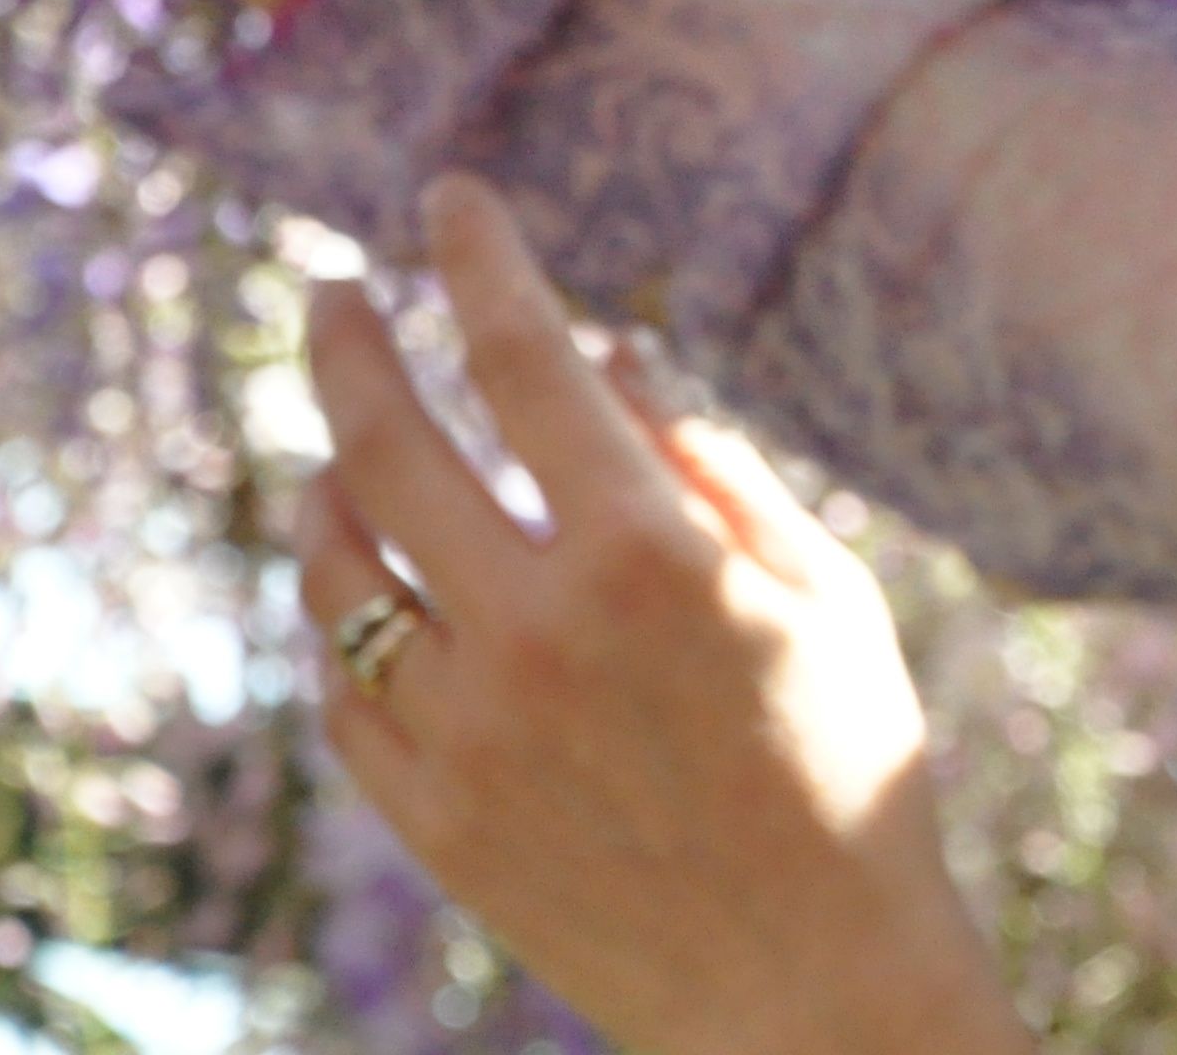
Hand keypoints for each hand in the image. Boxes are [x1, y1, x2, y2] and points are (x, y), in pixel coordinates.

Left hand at [294, 174, 1024, 1054]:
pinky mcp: (427, 814)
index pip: (526, 356)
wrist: (808, 990)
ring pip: (339, 566)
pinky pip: (343, 684)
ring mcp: (464, 728)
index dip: (478, 259)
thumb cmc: (850, 770)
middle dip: (350, 342)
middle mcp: (535, 628)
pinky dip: (344, 616)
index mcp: (649, 553)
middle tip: (328, 290)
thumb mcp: (826, 593)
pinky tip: (363, 589)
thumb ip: (714, 466)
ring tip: (336, 449)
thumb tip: (613, 360)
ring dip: (327, 483)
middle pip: (390, 440)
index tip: (447, 200)